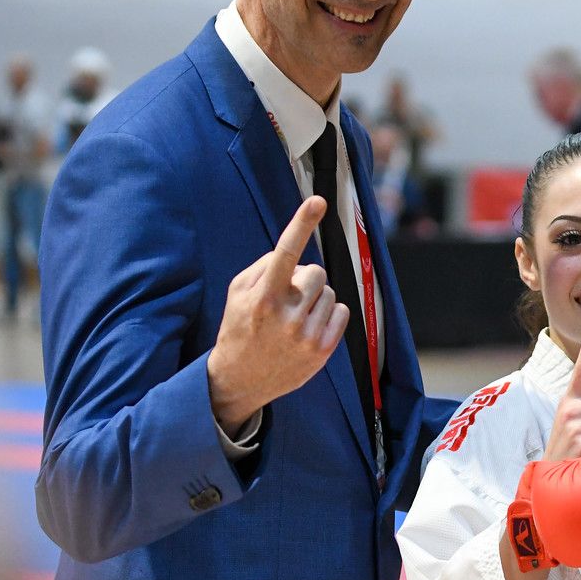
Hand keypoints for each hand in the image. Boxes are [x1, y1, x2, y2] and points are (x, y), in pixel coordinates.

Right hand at [206, 197, 348, 430]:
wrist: (239, 379)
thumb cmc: (240, 328)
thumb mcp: (237, 293)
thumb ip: (264, 268)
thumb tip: (296, 256)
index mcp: (263, 296)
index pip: (285, 252)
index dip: (301, 224)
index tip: (317, 201)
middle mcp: (286, 314)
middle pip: (316, 273)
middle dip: (305, 280)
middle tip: (287, 299)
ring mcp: (306, 334)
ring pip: (331, 293)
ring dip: (316, 300)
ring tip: (294, 318)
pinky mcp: (323, 350)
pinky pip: (343, 313)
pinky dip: (330, 315)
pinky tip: (309, 328)